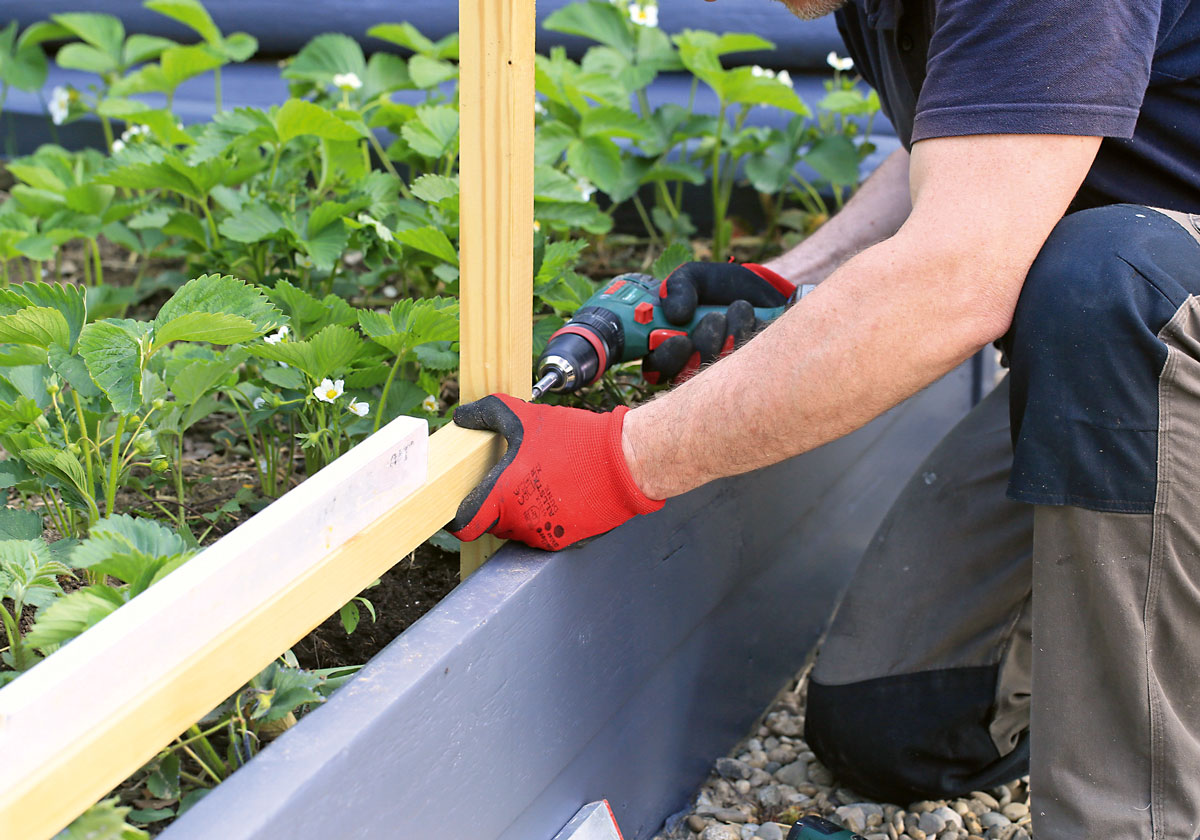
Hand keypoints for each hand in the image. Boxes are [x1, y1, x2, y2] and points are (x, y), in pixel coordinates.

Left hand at [449, 395, 663, 550]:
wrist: (625, 462)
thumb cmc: (575, 441)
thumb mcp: (526, 417)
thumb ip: (489, 413)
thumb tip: (463, 414)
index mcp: (503, 497)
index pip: (465, 525)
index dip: (459, 516)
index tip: (461, 506)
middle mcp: (520, 523)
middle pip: (492, 524)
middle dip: (495, 506)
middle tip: (508, 480)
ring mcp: (543, 535)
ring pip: (517, 529)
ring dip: (520, 512)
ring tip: (538, 482)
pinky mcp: (564, 540)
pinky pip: (542, 532)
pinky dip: (544, 517)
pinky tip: (558, 493)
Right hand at [643, 261, 795, 383]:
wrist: (758, 289)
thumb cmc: (715, 286)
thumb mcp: (693, 277)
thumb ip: (678, 288)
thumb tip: (675, 314)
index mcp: (665, 347)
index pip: (656, 369)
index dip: (667, 360)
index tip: (682, 341)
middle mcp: (690, 366)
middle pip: (688, 379)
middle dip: (705, 348)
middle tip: (716, 318)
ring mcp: (720, 373)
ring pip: (720, 375)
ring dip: (731, 337)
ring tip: (740, 308)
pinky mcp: (749, 372)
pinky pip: (751, 368)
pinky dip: (753, 338)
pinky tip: (755, 319)